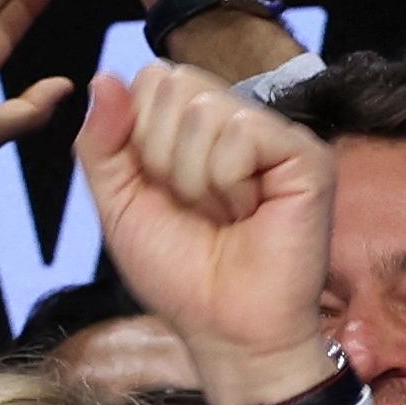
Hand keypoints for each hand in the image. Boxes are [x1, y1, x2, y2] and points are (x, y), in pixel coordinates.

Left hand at [72, 68, 334, 404]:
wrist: (222, 327)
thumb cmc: (178, 271)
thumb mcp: (117, 205)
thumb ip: (100, 143)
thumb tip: (103, 77)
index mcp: (193, 127)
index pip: (151, 79)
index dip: (137, 137)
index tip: (160, 191)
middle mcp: (236, 121)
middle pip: (174, 83)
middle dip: (162, 156)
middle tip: (194, 205)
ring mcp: (274, 135)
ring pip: (204, 109)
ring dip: (195, 178)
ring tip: (224, 213)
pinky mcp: (305, 154)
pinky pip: (241, 133)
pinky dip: (229, 181)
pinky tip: (250, 210)